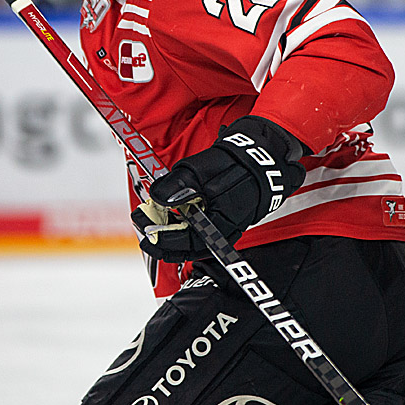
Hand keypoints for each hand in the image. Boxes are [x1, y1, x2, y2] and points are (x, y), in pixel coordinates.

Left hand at [131, 116, 306, 262]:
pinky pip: (201, 233)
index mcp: (219, 222)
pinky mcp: (225, 221)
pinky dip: (185, 228)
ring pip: (194, 242)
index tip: (143, 227)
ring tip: (154, 221)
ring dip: (172, 234)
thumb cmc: (236, 161)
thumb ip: (177, 185)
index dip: (160, 238)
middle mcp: (224, 232)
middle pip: (187, 247)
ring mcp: (226, 228)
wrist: (262, 156)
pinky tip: (173, 216)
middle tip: (144, 227)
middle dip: (163, 240)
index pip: (184, 242)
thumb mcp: (200, 169)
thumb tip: (156, 197)